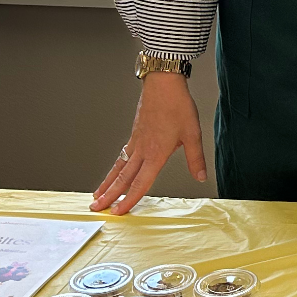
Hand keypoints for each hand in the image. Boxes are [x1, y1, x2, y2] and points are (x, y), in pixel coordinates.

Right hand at [92, 72, 206, 214]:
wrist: (163, 83)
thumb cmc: (178, 105)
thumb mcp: (193, 133)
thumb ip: (195, 158)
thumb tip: (201, 177)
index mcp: (156, 154)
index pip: (140, 183)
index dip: (129, 200)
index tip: (118, 213)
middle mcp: (142, 150)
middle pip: (122, 178)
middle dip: (109, 196)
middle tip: (96, 209)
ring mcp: (136, 142)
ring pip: (118, 167)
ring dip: (107, 183)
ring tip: (96, 196)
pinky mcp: (135, 134)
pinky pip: (122, 156)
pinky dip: (114, 168)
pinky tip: (113, 172)